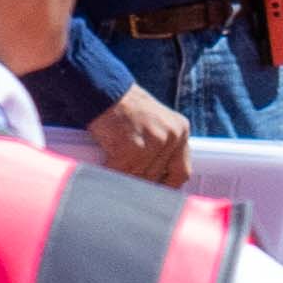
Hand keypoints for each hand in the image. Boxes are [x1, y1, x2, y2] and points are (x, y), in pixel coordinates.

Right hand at [82, 90, 197, 185]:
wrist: (101, 88)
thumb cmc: (121, 108)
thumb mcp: (153, 123)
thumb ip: (160, 146)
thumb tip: (155, 180)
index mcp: (181, 130)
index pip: (182, 172)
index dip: (167, 186)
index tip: (155, 194)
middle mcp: (172, 136)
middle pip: (158, 177)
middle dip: (141, 184)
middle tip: (128, 188)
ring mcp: (154, 142)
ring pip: (140, 177)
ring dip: (124, 180)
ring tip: (113, 182)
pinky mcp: (133, 147)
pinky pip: (121, 172)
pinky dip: (110, 175)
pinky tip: (103, 172)